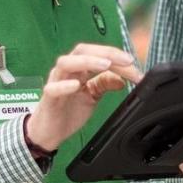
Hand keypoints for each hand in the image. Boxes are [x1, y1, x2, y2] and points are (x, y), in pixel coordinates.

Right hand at [25, 43, 142, 152]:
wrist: (48, 131)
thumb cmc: (68, 110)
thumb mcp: (92, 96)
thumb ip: (104, 84)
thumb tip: (122, 80)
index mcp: (79, 69)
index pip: (98, 55)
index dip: (117, 57)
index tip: (133, 64)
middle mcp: (67, 71)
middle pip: (83, 51)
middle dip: (105, 53)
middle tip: (126, 61)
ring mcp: (56, 82)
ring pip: (66, 63)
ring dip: (87, 62)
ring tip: (105, 65)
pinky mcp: (49, 98)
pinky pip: (53, 88)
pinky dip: (64, 85)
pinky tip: (76, 86)